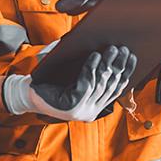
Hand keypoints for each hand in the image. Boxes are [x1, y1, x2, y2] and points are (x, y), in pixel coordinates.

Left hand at [3, 45, 137, 121]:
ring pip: (100, 83)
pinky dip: (91, 68)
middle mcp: (91, 111)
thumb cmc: (51, 82)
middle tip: (123, 48)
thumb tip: (105, 49)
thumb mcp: (74, 76)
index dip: (126, 72)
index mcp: (95, 106)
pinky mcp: (72, 106)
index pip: (116, 89)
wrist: (28, 93)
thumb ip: (90, 70)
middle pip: (110, 85)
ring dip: (107, 64)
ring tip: (112, 48)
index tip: (132, 56)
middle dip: (119, 65)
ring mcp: (82, 111)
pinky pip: (86, 83)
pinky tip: (94, 56)